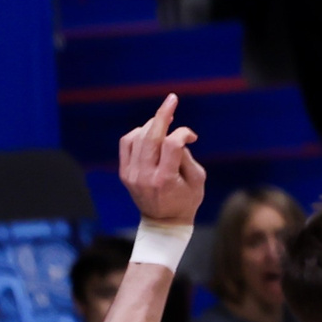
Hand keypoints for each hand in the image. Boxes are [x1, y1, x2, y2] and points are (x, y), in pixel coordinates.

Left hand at [117, 94, 206, 226]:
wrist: (163, 222)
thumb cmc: (186, 200)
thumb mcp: (197, 180)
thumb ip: (187, 156)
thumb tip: (177, 136)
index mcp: (165, 178)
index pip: (171, 144)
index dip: (183, 133)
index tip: (192, 137)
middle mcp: (145, 175)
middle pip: (151, 136)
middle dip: (163, 114)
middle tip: (171, 99)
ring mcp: (131, 174)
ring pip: (138, 137)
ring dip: (152, 125)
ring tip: (164, 121)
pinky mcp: (124, 173)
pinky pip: (127, 144)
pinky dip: (138, 133)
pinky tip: (149, 132)